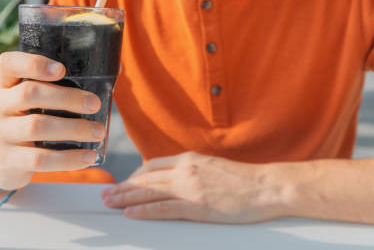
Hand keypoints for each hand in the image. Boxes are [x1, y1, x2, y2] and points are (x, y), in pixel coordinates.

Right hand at [0, 52, 104, 190]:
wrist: (1, 163)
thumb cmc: (29, 119)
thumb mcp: (35, 100)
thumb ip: (63, 84)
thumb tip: (116, 67)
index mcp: (4, 83)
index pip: (8, 63)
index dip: (33, 63)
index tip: (62, 69)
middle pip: (29, 93)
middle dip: (67, 98)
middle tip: (95, 104)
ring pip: (37, 126)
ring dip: (74, 128)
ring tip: (99, 131)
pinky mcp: (6, 160)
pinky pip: (40, 159)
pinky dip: (69, 158)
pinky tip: (88, 157)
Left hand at [101, 152, 283, 222]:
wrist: (267, 187)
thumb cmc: (245, 180)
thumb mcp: (214, 166)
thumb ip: (193, 169)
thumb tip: (174, 176)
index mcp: (190, 159)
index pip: (153, 165)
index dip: (135, 175)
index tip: (124, 182)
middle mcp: (186, 170)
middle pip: (146, 178)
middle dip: (123, 186)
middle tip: (106, 193)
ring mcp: (190, 188)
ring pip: (149, 192)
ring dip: (125, 197)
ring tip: (109, 202)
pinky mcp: (197, 206)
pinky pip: (163, 208)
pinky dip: (144, 210)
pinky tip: (131, 213)